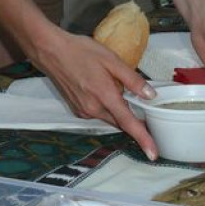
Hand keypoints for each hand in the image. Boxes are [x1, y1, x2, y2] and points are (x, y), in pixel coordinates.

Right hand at [30, 25, 160, 159]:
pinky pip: (98, 113)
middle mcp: (93, 110)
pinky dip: (105, 106)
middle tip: (143, 107)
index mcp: (105, 96)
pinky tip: (100, 88)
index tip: (153, 154)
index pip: (128, 123)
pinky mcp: (76, 110)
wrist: (51, 51)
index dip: (143, 138)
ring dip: (117, 109)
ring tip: (113, 86)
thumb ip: (132, 79)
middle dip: (132, 119)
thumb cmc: (81, 51)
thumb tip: (151, 95)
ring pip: (109, 117)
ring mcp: (83, 112)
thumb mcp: (111, 60)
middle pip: (120, 121)